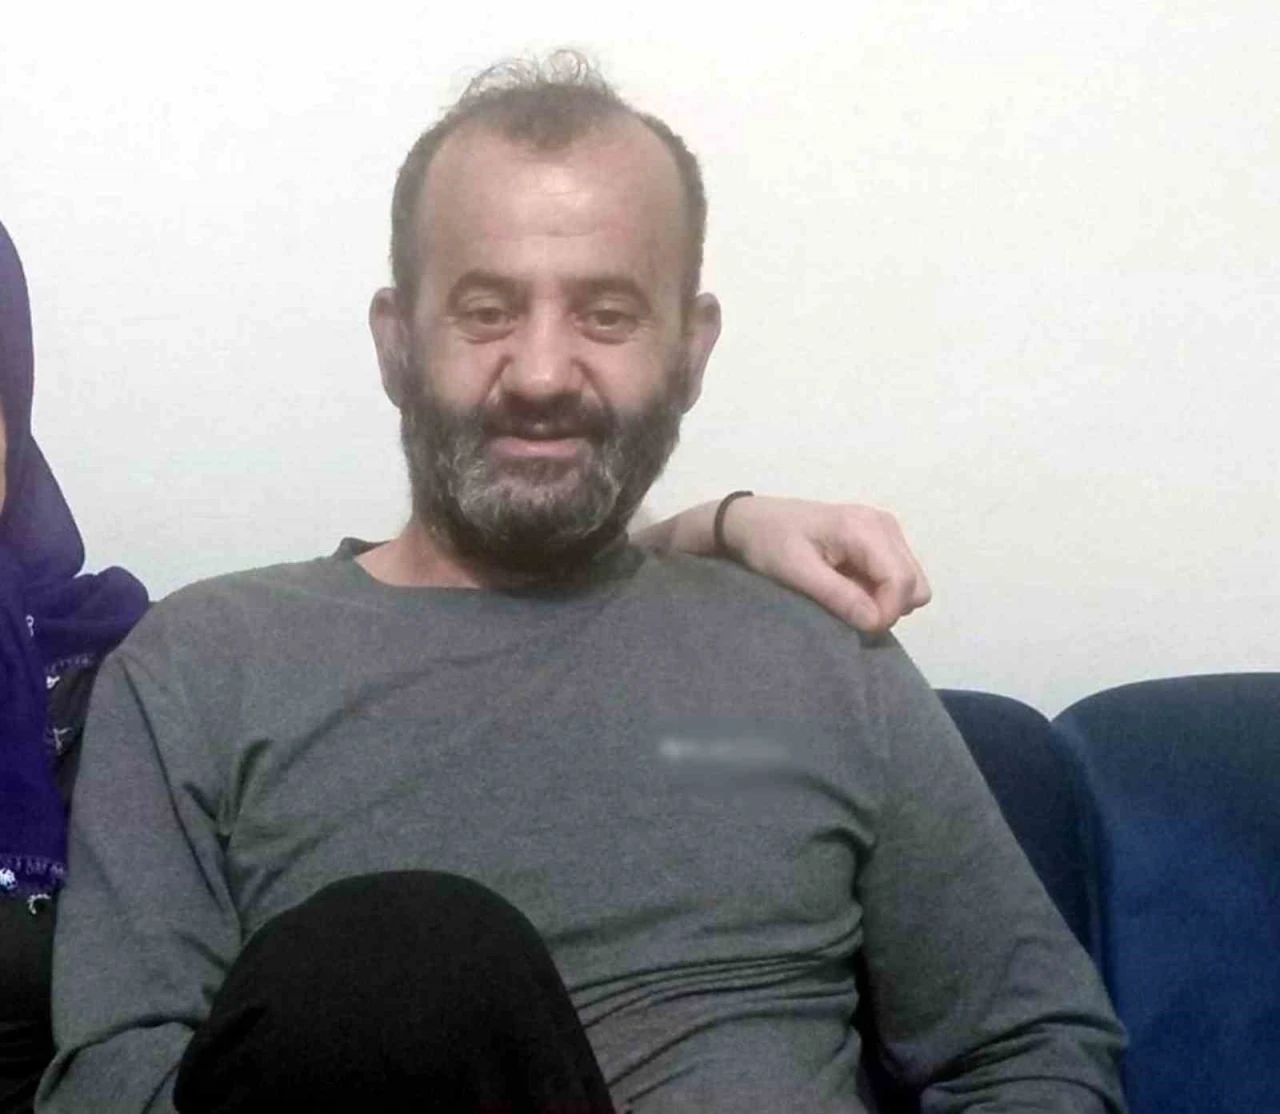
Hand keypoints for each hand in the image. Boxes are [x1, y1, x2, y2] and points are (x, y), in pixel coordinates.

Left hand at [720, 496, 931, 632]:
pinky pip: (898, 575)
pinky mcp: (881, 538)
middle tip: (848, 609)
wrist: (753, 520)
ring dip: (883, 599)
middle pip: (915, 584)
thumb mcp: (796, 572)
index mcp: (864, 528)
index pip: (902, 581)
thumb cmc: (768, 543)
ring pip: (911, 582)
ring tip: (844, 593)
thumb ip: (837, 595)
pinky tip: (848, 583)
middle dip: (888, 607)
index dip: (886, 613)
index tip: (858, 627)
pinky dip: (878, 589)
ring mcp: (886, 530)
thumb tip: (875, 621)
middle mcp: (884, 525)